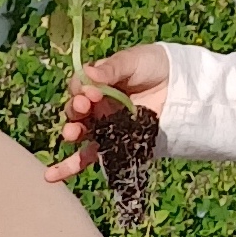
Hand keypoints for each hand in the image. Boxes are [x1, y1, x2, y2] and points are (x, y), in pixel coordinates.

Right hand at [47, 46, 172, 182]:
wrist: (183, 87)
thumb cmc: (156, 66)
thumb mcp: (133, 60)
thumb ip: (112, 68)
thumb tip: (89, 74)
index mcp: (99, 84)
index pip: (79, 87)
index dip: (79, 90)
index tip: (90, 91)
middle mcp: (98, 106)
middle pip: (77, 111)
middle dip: (76, 110)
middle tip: (85, 106)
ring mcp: (106, 127)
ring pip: (79, 135)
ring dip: (72, 134)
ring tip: (72, 133)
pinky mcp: (115, 146)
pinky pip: (89, 158)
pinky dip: (70, 168)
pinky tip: (51, 176)